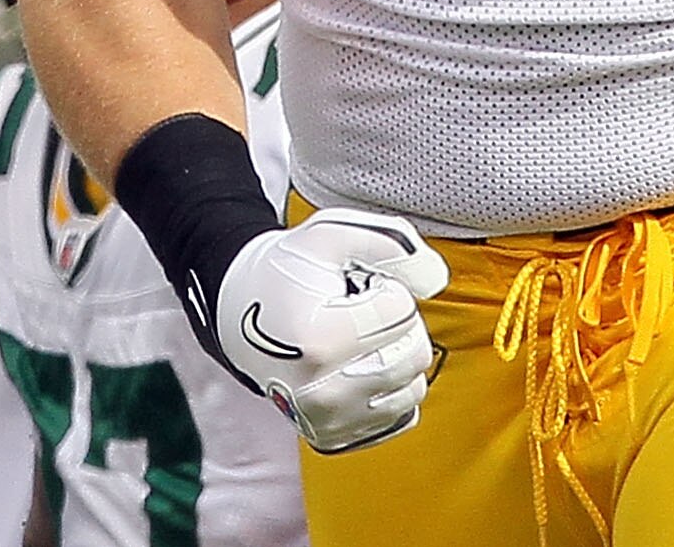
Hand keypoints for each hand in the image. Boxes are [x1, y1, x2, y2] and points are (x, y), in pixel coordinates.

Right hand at [213, 208, 446, 452]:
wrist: (237, 316)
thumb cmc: (286, 273)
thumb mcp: (329, 234)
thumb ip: (390, 243)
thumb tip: (435, 279)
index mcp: (318, 340)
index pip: (402, 311)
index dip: (386, 288)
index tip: (355, 288)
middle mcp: (322, 392)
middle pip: (414, 353)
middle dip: (397, 324)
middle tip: (357, 312)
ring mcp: (327, 420)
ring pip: (414, 387)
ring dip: (396, 356)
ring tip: (356, 339)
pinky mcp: (334, 438)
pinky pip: (400, 415)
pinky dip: (389, 390)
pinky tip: (358, 367)